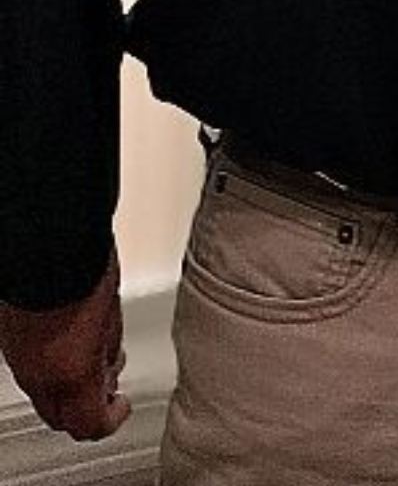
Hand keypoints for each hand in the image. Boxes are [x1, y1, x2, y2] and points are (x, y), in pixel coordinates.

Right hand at [0, 247, 129, 439]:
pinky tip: (66, 341)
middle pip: (60, 418)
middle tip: (107, 386)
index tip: (121, 406)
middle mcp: (37, 374)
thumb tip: (109, 366)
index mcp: (70, 374)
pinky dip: (48, 365)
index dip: (110, 420)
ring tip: (90, 357)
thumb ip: (107, 350)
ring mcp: (17, 357)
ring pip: (41, 393)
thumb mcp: (112, 315)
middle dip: (85, 408)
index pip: (89, 424)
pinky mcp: (8, 338)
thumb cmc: (83, 268)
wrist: (45, 239)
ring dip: (66, 386)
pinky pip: (28, 367)